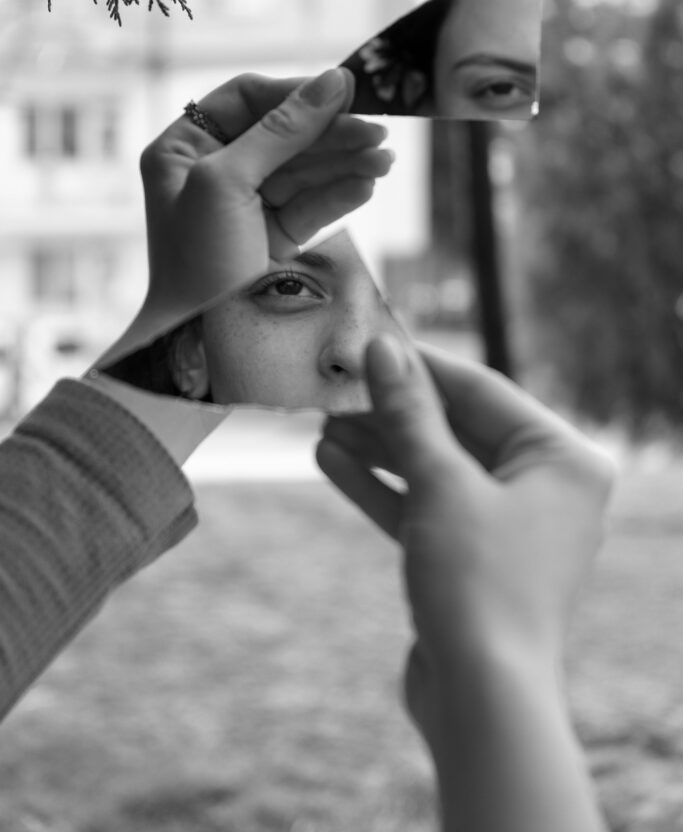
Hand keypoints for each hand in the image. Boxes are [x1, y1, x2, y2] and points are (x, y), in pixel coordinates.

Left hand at [97, 69, 391, 367]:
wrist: (198, 347)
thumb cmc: (197, 263)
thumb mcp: (227, 184)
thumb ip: (281, 131)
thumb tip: (333, 82)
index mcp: (183, 151)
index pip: (247, 101)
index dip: (296, 95)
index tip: (344, 93)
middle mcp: (213, 174)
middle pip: (284, 136)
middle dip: (332, 134)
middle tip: (380, 132)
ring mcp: (247, 208)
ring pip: (305, 172)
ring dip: (347, 163)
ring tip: (386, 159)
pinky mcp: (274, 240)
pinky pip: (313, 206)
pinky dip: (342, 194)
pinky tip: (369, 182)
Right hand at [317, 335, 614, 749]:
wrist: (481, 700)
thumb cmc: (478, 584)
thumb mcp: (440, 484)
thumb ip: (409, 414)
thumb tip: (382, 350)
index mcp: (563, 459)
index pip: (482, 390)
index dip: (421, 365)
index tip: (369, 341)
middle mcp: (545, 487)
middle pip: (456, 428)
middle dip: (392, 411)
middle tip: (336, 385)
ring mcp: (508, 524)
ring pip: (436, 468)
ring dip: (380, 447)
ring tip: (323, 422)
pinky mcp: (473, 557)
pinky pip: (427, 506)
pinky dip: (384, 487)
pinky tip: (332, 460)